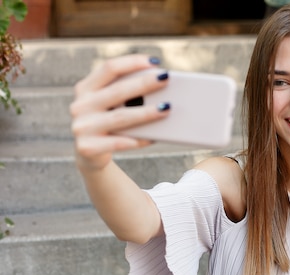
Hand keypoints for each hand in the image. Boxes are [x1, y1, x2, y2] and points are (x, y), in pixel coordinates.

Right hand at [70, 54, 170, 171]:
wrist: (90, 155)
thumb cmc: (109, 123)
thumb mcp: (112, 106)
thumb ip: (127, 94)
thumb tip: (161, 85)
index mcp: (85, 88)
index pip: (109, 68)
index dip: (132, 62)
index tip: (155, 62)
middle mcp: (81, 105)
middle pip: (117, 91)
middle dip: (144, 83)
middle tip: (166, 79)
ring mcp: (82, 127)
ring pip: (120, 117)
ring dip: (146, 112)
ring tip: (167, 108)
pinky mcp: (88, 147)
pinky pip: (119, 142)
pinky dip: (139, 139)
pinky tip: (155, 137)